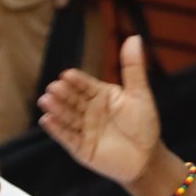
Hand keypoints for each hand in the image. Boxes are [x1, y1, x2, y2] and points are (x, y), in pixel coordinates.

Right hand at [39, 36, 161, 185]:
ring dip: (56, 109)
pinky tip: (47, 120)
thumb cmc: (145, 125)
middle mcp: (88, 111)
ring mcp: (83, 129)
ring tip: (46, 101)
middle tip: (54, 87)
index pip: (85, 85)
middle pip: (73, 100)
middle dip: (63, 94)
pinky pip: (67, 137)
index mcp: (100, 95)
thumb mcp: (139, 94)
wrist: (148, 158)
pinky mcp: (80, 148)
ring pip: (67, 117)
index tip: (68, 75)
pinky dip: (57, 129)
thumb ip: (133, 68)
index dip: (76, 81)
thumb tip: (134, 37)